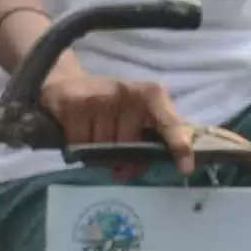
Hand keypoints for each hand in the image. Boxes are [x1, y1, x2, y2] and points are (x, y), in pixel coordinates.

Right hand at [40, 60, 196, 171]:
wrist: (66, 82)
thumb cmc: (109, 104)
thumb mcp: (136, 111)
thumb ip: (152, 133)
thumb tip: (162, 165)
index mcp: (150, 94)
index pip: (168, 121)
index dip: (178, 144)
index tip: (185, 168)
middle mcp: (126, 93)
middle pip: (128, 148)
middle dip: (124, 161)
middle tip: (118, 162)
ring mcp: (99, 98)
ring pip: (102, 149)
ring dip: (97, 154)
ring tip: (93, 139)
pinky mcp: (74, 104)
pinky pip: (79, 144)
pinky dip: (77, 147)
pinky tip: (77, 133)